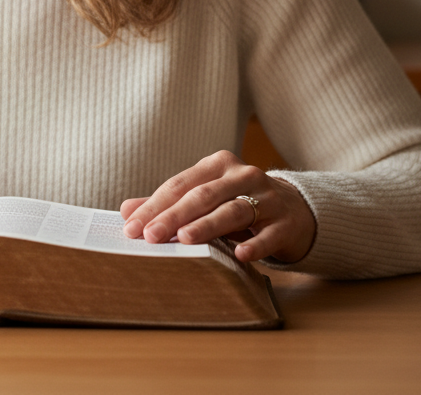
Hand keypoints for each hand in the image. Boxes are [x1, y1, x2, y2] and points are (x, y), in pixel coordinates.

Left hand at [120, 150, 315, 263]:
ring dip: (207, 226)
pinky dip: (255, 244)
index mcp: (216, 165)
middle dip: (173, 216)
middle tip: (150, 236)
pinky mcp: (286, 221)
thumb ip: (168, 204)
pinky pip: (269, 233)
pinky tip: (240, 255)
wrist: (294, 210)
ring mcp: (267, 197)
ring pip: (232, 211)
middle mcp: (241, 175)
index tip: (132, 227)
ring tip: (184, 240)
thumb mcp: (204, 198)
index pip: (179, 184)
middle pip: (202, 195)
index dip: (154, 206)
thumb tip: (126, 211)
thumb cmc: (238, 203)